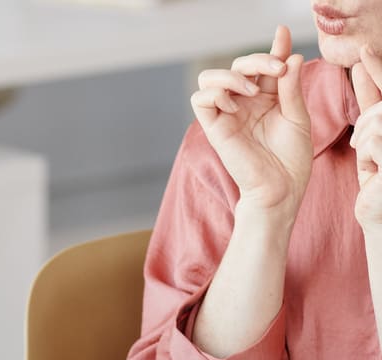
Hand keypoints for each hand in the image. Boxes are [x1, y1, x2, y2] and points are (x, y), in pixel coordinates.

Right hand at [191, 25, 311, 213]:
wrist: (280, 188)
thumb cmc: (291, 158)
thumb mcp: (297, 116)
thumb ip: (290, 87)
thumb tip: (291, 56)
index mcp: (266, 98)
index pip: (264, 66)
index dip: (274, 47)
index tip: (283, 33)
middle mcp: (244, 103)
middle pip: (237, 66)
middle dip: (256, 60)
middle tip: (276, 70)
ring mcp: (227, 115)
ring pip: (210, 78)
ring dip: (231, 75)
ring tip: (253, 89)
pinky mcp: (214, 128)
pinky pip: (200, 100)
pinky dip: (215, 94)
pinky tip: (235, 103)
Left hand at [352, 46, 381, 231]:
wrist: (381, 214)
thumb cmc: (378, 176)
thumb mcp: (371, 137)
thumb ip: (371, 104)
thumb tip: (360, 66)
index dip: (377, 69)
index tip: (363, 51)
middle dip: (366, 121)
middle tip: (364, 147)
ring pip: (378, 119)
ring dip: (367, 139)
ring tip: (371, 160)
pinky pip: (377, 140)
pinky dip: (370, 155)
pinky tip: (375, 171)